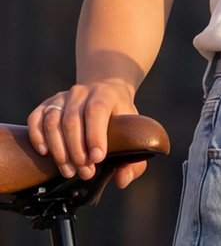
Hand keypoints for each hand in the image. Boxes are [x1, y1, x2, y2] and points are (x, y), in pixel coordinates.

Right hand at [27, 80, 145, 187]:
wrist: (105, 93)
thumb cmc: (118, 116)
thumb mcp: (132, 131)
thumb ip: (134, 158)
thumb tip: (122, 179)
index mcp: (105, 94)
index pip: (96, 111)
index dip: (95, 136)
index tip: (97, 159)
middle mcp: (82, 92)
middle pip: (72, 120)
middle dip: (77, 152)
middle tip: (85, 172)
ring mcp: (62, 97)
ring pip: (53, 122)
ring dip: (58, 151)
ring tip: (69, 171)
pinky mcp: (47, 104)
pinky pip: (35, 119)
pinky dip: (37, 136)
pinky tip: (45, 153)